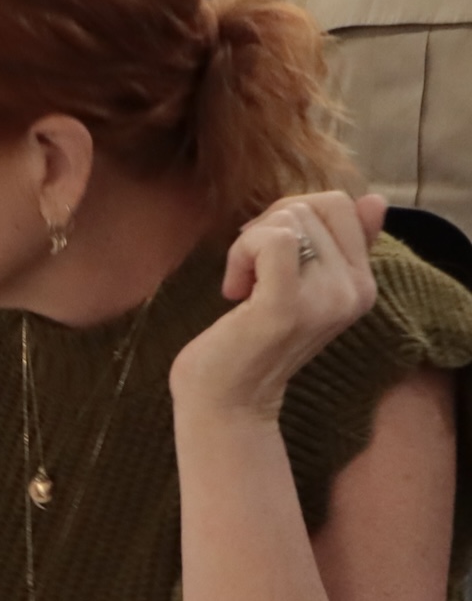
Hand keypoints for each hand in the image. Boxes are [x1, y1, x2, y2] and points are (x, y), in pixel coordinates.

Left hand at [170, 191, 386, 419]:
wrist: (226, 400)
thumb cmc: (251, 339)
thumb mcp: (300, 284)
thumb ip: (336, 245)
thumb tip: (375, 200)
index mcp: (362, 284)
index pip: (340, 205)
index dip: (290, 216)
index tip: (265, 255)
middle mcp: (355, 290)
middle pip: (315, 205)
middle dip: (269, 224)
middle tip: (250, 268)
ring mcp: (325, 298)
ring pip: (289, 218)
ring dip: (247, 244)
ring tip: (243, 286)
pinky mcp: (286, 305)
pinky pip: (272, 239)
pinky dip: (240, 252)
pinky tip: (233, 290)